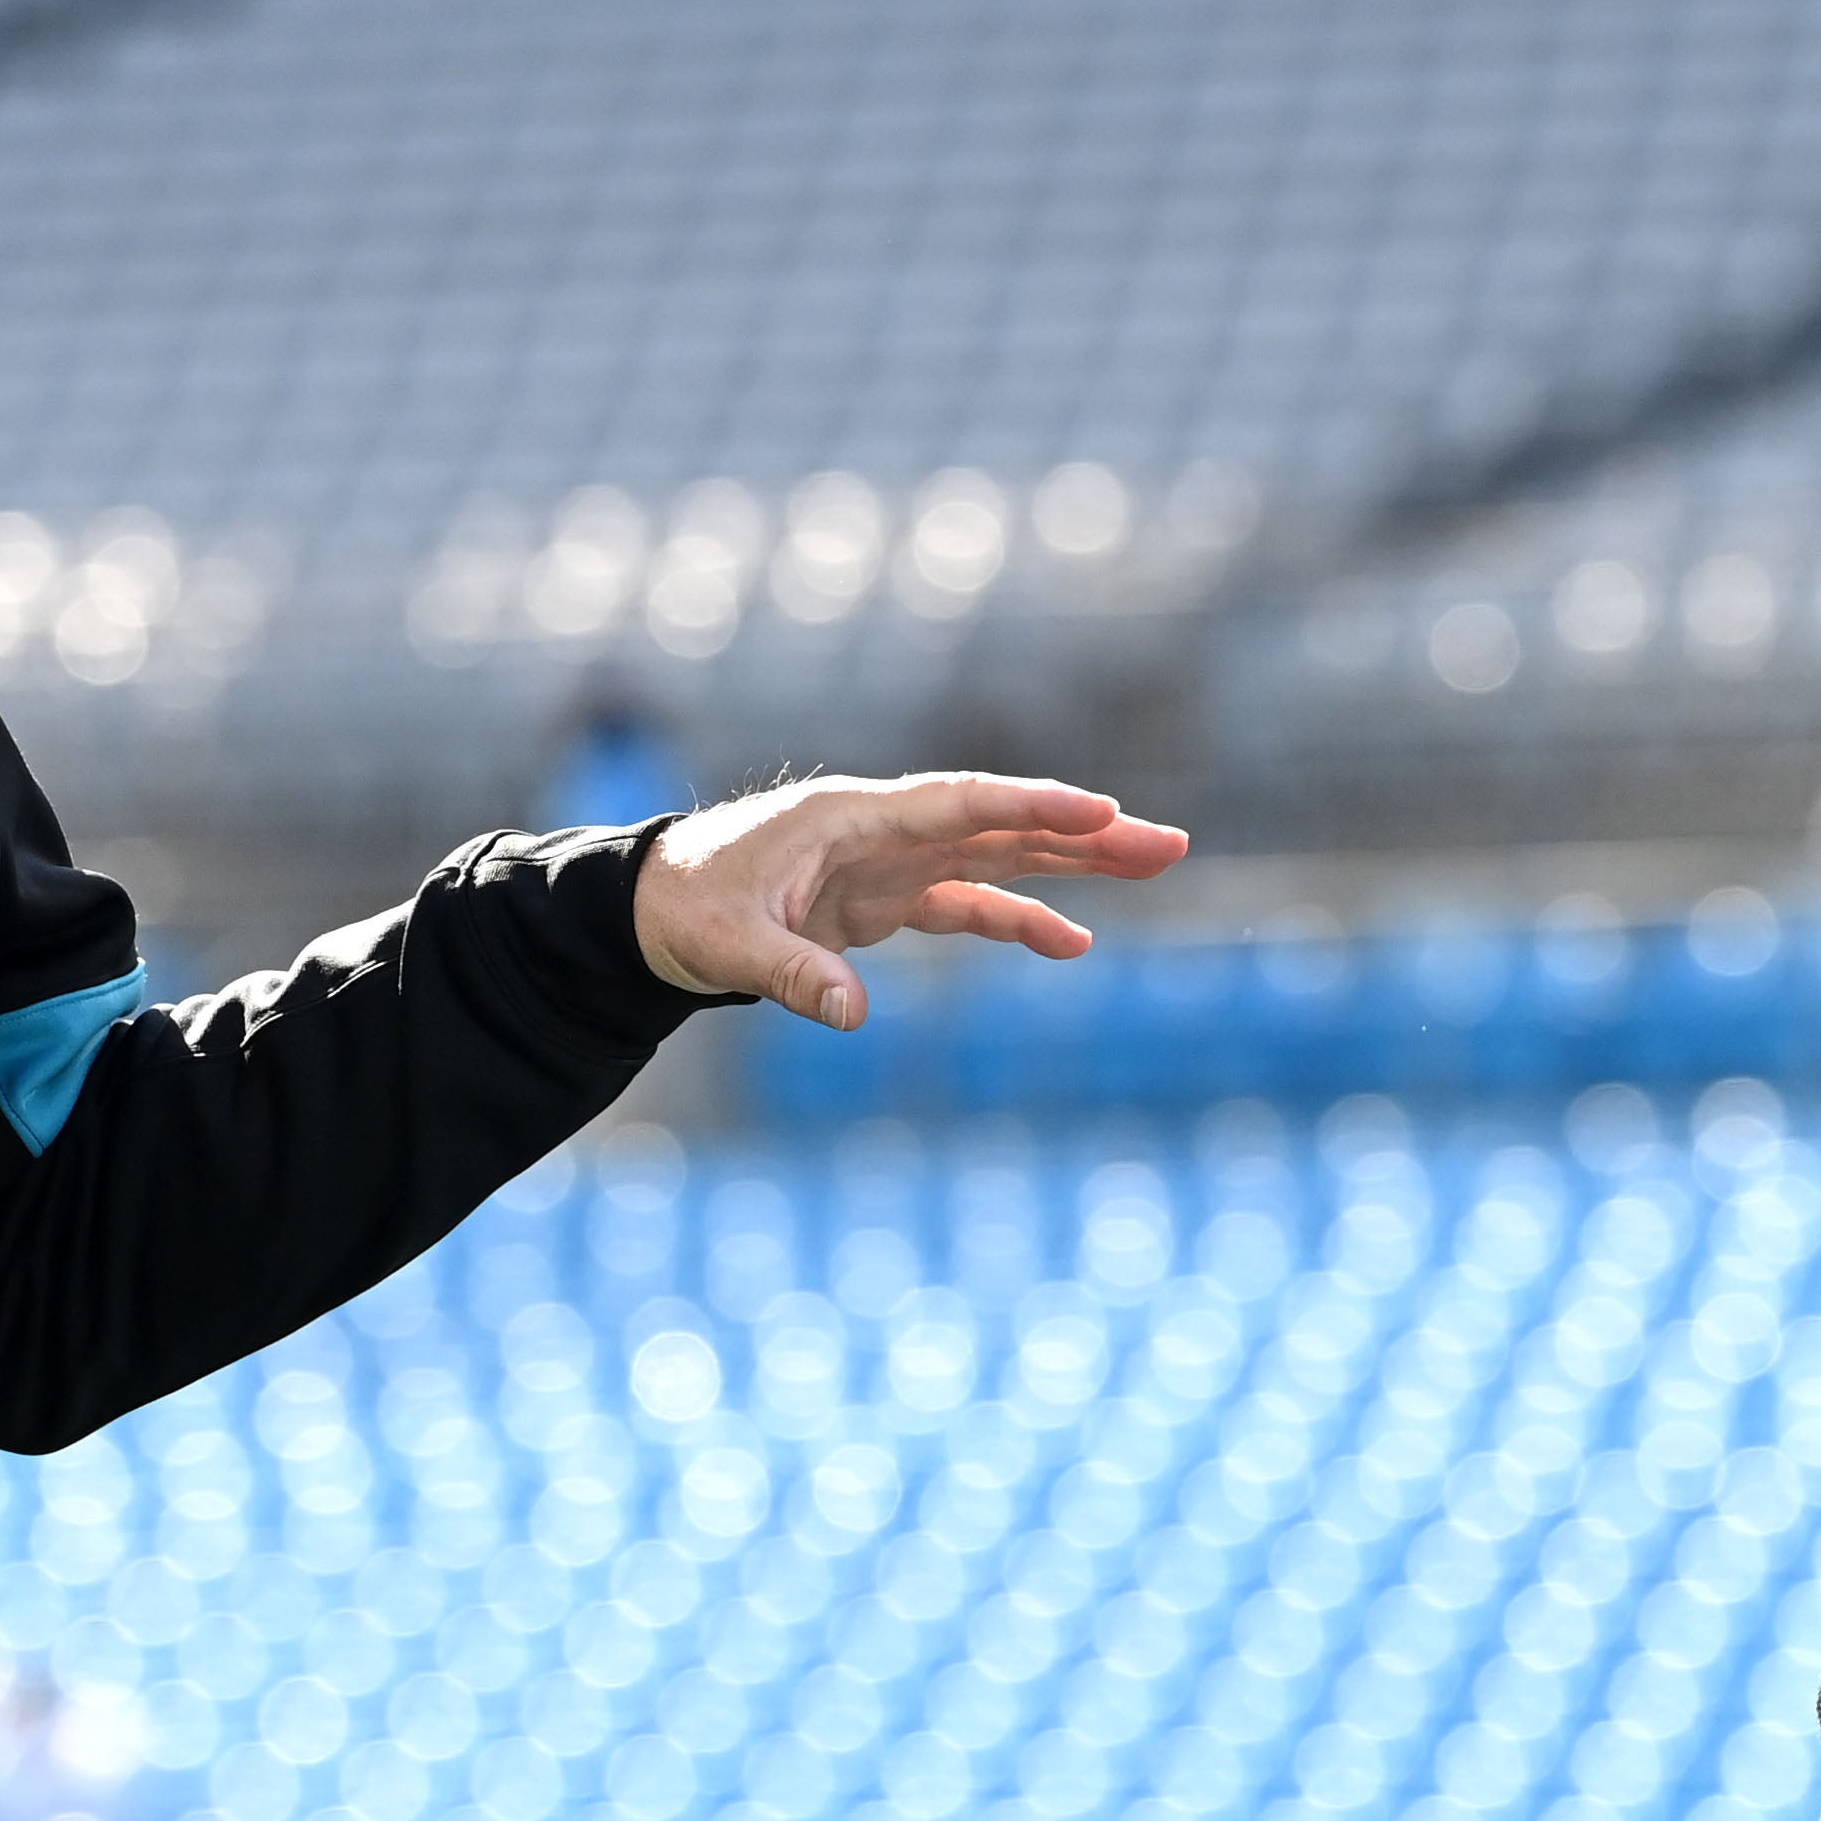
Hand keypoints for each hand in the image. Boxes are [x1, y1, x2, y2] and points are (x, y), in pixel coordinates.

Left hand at [630, 773, 1190, 1029]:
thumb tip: (852, 1016)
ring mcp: (892, 861)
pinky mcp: (887, 898)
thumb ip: (791, 974)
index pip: (962, 804)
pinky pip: (968, 903)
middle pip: (1003, 823)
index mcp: (853, 818)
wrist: (654, 907)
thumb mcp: (727, 943)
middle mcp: (887, 829)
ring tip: (1150, 865)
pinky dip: (1019, 918)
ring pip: (1000, 854)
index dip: (1033, 805)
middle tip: (1166, 844)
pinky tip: (1073, 942)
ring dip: (1072, 863)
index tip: (1100, 809)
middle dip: (1085, 832)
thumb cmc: (686, 907)